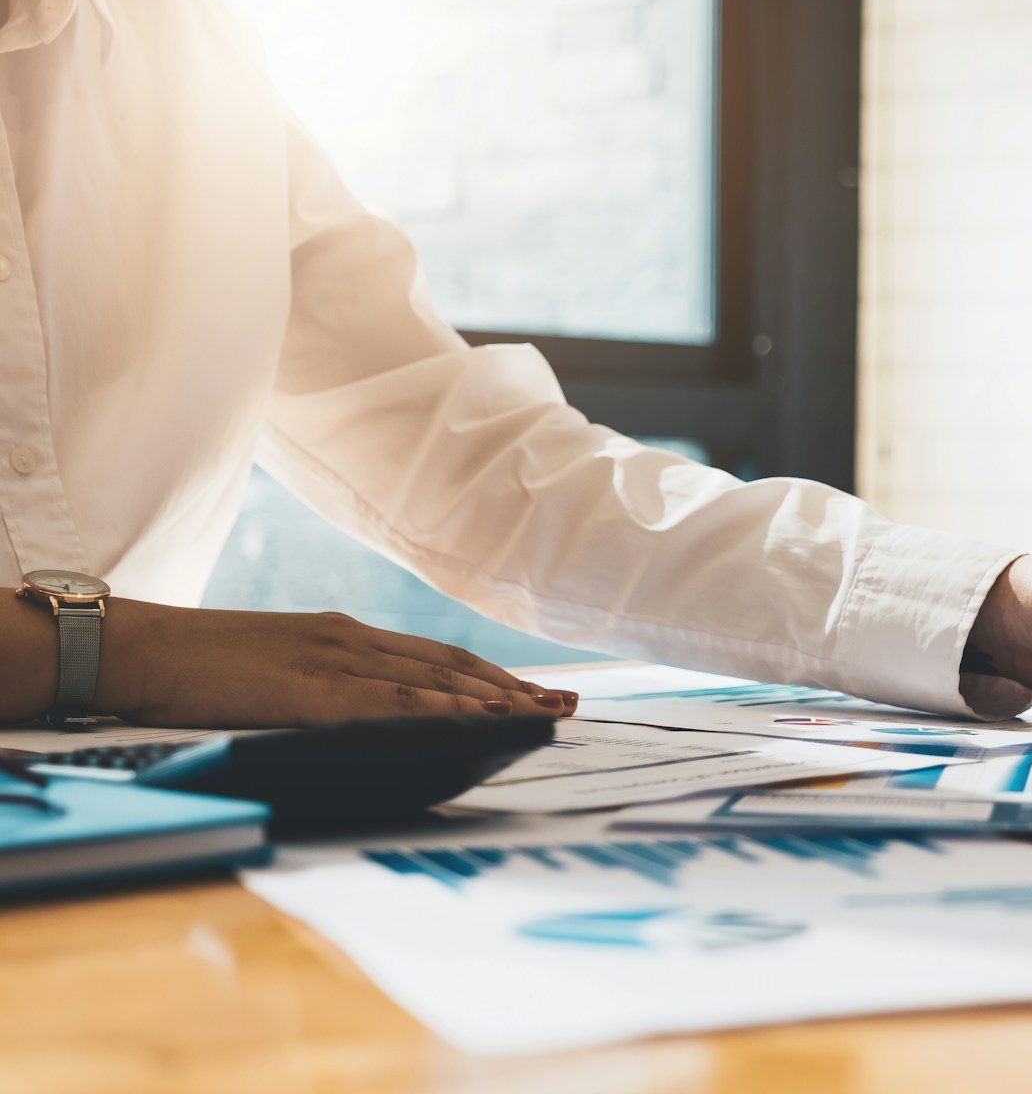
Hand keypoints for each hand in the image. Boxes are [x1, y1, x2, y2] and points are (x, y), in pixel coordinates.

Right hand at [93, 601, 576, 726]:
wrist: (136, 648)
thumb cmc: (196, 667)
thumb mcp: (275, 669)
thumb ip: (323, 685)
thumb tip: (366, 715)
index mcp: (344, 635)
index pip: (437, 656)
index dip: (492, 674)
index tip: (538, 691)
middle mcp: (351, 640)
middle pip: (452, 664)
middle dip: (516, 686)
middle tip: (569, 706)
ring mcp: (333, 661)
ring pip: (434, 680)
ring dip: (496, 699)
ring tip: (544, 716)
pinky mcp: (309, 688)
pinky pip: (388, 701)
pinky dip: (440, 710)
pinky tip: (475, 720)